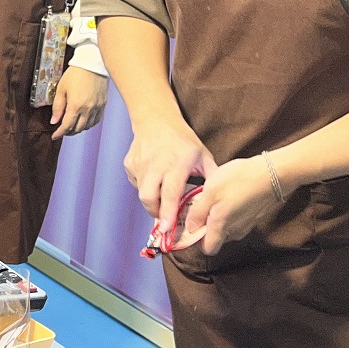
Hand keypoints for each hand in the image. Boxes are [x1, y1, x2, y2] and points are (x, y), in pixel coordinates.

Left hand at [50, 67, 107, 139]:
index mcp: (76, 105)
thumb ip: (57, 107)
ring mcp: (97, 107)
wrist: (92, 64)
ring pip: (88, 126)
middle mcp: (88, 109)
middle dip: (68, 132)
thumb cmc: (75, 74)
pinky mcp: (103, 104)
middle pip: (78, 128)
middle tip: (62, 131)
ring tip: (72, 126)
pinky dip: (89, 124)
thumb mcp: (61, 89)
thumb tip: (54, 121)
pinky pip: (96, 120)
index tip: (55, 136)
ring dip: (79, 129)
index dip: (59, 133)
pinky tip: (84, 121)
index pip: (67, 126)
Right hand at [124, 112, 216, 233]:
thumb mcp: (203, 155)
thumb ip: (211, 177)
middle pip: (148, 197)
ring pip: (141, 192)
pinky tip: (153, 179)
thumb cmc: (182, 140)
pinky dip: (144, 187)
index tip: (166, 227)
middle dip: (155, 212)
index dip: (168, 212)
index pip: (170, 193)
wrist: (156, 120)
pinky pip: (135, 183)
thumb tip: (219, 199)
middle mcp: (155, 165)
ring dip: (151, 200)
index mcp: (176, 164)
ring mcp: (139, 165)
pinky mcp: (129, 165)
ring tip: (161, 198)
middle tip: (164, 218)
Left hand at [180, 156, 282, 254]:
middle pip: (215, 238)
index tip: (188, 228)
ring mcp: (246, 224)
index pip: (208, 249)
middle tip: (198, 208)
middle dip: (204, 226)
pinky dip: (229, 212)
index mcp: (222, 227)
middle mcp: (235, 231)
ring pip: (225, 228)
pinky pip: (236, 220)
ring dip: (216, 217)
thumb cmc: (241, 180)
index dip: (195, 242)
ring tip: (212, 199)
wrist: (273, 173)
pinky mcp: (254, 216)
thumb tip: (190, 227)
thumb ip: (198, 213)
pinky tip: (227, 196)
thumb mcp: (210, 191)